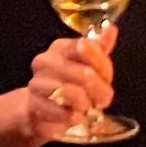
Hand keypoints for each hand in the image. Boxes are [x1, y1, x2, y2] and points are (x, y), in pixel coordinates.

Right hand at [16, 26, 117, 145]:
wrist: (38, 110)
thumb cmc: (69, 84)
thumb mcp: (88, 65)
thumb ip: (99, 48)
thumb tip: (111, 28)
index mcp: (60, 47)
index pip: (88, 48)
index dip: (103, 67)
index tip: (105, 79)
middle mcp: (45, 61)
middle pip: (85, 74)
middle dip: (99, 91)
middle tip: (99, 99)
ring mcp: (36, 84)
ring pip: (75, 94)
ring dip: (86, 105)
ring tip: (83, 107)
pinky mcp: (34, 108)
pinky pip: (65, 114)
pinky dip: (73, 118)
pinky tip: (71, 115)